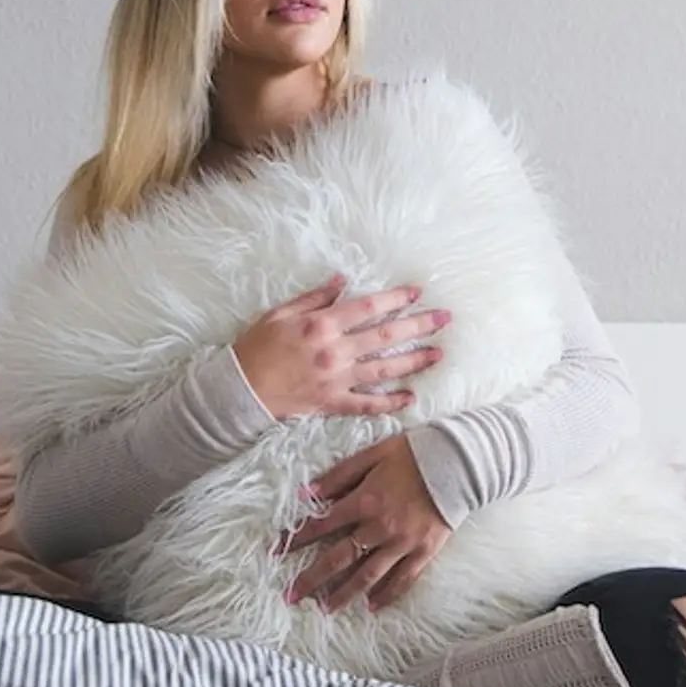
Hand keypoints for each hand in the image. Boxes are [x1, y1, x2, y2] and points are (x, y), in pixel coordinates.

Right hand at [232, 275, 449, 422]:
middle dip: (419, 327)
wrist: (240, 390)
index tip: (418, 293)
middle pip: (386, 337)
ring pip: (385, 370)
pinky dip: (391, 404)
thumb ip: (314, 298)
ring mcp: (337, 380)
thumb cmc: (256, 347)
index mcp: (322, 325)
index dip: (396, 300)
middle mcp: (335, 352)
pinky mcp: (333, 403)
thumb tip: (341, 281)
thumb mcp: (280, 313)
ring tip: (438, 354)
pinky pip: (368, 405)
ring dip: (415, 362)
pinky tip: (411, 398)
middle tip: (445, 320)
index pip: (369, 308)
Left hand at [278, 433, 452, 612]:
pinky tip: (371, 607)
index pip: (322, 525)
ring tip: (325, 609)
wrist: (460, 463)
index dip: (297, 539)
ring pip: (367, 576)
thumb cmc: (414, 453)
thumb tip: (307, 493)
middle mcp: (380, 528)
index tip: (277, 552)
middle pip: (338, 559)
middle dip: (312, 578)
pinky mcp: (424, 552)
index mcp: (364, 501)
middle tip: (290, 595)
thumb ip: (339, 474)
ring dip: (343, 594)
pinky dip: (387, 595)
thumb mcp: (373, 454)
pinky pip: (402, 580)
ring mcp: (403, 544)